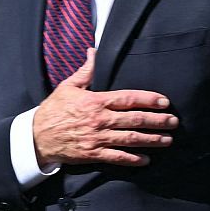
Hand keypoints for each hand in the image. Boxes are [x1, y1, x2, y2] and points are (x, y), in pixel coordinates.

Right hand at [31, 48, 176, 166]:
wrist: (36, 136)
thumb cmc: (53, 110)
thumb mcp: (68, 87)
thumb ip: (86, 71)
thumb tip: (94, 51)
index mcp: (95, 101)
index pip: (128, 99)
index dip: (149, 100)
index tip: (165, 102)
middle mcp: (100, 120)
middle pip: (135, 120)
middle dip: (157, 121)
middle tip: (174, 121)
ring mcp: (97, 138)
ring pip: (131, 139)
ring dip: (152, 140)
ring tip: (167, 140)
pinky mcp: (93, 153)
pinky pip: (117, 157)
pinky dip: (133, 159)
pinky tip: (146, 159)